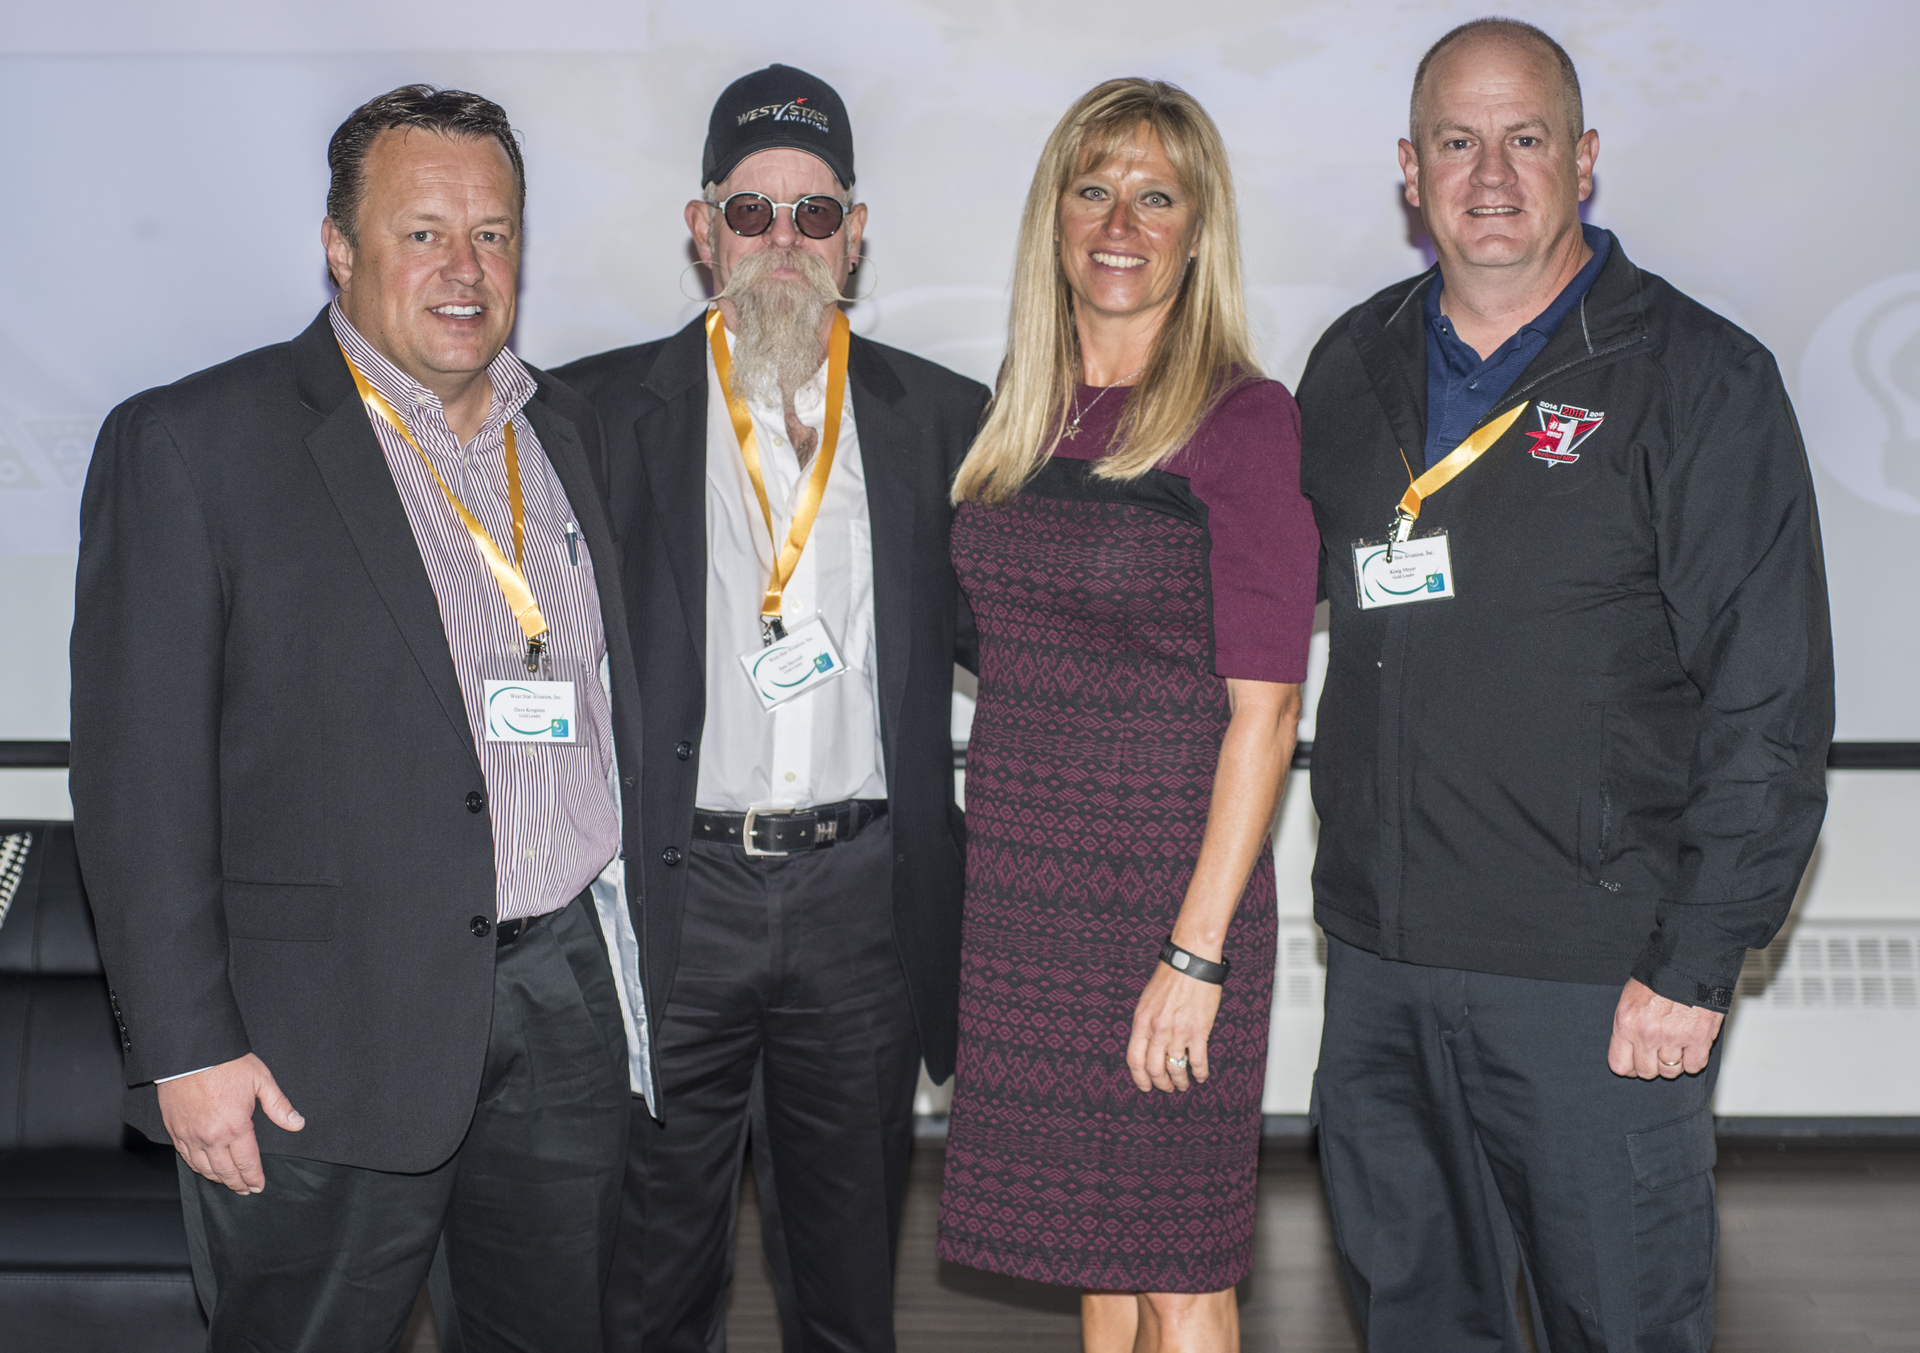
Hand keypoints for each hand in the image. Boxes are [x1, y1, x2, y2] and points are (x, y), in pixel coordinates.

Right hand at [157, 1053, 304, 1193]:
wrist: (189, 1053)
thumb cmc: (225, 1063)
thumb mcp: (261, 1080)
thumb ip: (278, 1106)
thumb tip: (297, 1123)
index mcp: (235, 1126)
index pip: (247, 1162)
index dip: (253, 1177)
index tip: (258, 1185)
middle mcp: (211, 1137)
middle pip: (225, 1171)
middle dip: (237, 1183)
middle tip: (245, 1190)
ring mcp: (190, 1136)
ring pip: (203, 1168)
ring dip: (217, 1179)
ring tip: (227, 1183)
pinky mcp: (175, 1130)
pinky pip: (186, 1157)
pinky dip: (197, 1167)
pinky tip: (204, 1169)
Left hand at [1126, 960, 1222, 1092]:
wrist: (1191, 961)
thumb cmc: (1169, 977)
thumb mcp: (1146, 1000)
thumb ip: (1145, 1024)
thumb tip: (1146, 1046)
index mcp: (1142, 1022)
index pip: (1135, 1060)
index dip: (1139, 1078)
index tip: (1145, 1086)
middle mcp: (1158, 1030)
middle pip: (1154, 1069)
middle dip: (1161, 1083)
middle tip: (1167, 1088)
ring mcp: (1178, 1032)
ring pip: (1176, 1069)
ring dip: (1180, 1081)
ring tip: (1183, 1084)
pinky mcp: (1199, 1031)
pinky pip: (1198, 1061)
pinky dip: (1199, 1073)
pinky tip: (1200, 1076)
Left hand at [1607, 978, 1724, 1079]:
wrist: (1688, 960)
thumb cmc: (1658, 976)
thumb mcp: (1629, 999)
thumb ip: (1628, 1027)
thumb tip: (1629, 1051)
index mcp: (1626, 1023)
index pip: (1620, 1065)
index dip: (1629, 1066)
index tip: (1635, 1062)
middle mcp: (1647, 1034)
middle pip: (1646, 1072)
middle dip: (1652, 1064)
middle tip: (1658, 1051)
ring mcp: (1673, 1037)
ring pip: (1670, 1071)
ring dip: (1673, 1062)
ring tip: (1675, 1045)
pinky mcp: (1699, 1038)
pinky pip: (1694, 1066)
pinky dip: (1693, 1060)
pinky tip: (1691, 1047)